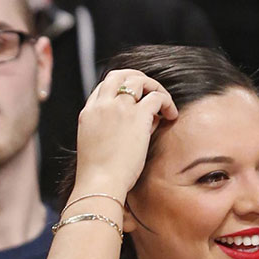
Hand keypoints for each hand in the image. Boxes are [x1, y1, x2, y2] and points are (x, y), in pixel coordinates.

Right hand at [74, 68, 178, 197]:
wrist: (99, 183)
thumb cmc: (98, 174)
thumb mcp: (96, 145)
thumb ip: (111, 129)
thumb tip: (142, 121)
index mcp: (87, 114)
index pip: (103, 88)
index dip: (121, 91)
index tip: (132, 102)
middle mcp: (101, 106)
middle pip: (118, 75)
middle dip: (136, 78)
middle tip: (149, 91)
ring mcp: (119, 108)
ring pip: (139, 80)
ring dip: (154, 88)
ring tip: (163, 104)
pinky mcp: (137, 115)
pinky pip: (157, 96)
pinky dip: (167, 102)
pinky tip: (171, 115)